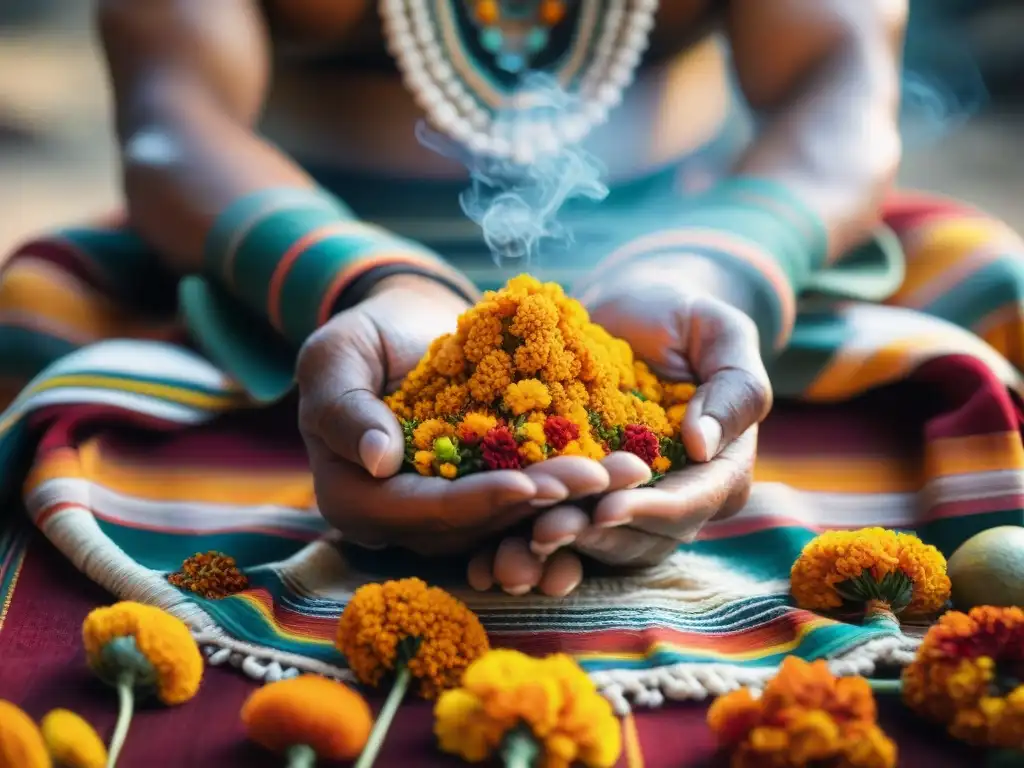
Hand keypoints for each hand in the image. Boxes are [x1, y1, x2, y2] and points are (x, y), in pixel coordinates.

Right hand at [296, 276, 638, 557]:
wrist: (405, 324)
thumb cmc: (363, 335)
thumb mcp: (335, 355)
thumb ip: (343, 407)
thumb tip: (376, 460)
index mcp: (357, 498)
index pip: (424, 509)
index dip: (479, 501)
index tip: (529, 485)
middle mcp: (406, 517)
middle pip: (479, 522)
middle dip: (543, 503)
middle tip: (603, 479)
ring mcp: (450, 508)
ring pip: (514, 516)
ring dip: (571, 499)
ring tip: (625, 472)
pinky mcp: (486, 490)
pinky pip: (531, 495)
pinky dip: (573, 483)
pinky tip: (618, 467)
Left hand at [471, 261, 771, 593]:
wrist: (628, 310)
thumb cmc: (680, 315)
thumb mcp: (719, 332)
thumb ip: (732, 386)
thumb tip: (703, 445)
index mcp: (721, 467)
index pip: (693, 500)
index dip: (651, 511)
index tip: (607, 509)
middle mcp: (680, 496)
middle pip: (645, 536)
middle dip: (596, 538)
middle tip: (545, 535)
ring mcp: (634, 502)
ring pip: (605, 544)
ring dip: (563, 549)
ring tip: (518, 547)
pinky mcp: (590, 496)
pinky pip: (568, 526)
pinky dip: (536, 541)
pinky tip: (495, 547)